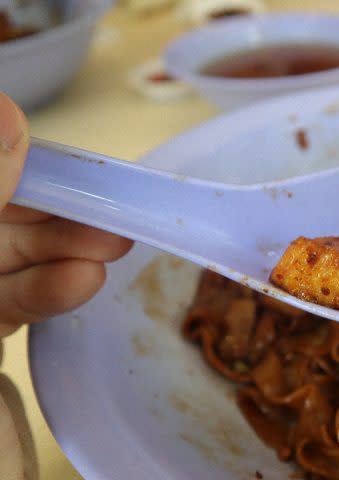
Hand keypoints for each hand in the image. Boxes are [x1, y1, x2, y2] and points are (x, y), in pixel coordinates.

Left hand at [0, 93, 132, 336]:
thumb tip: (9, 111)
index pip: (0, 165)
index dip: (30, 158)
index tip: (77, 159)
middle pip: (13, 208)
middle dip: (64, 205)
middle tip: (116, 206)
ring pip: (20, 252)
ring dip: (71, 246)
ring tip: (116, 244)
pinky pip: (19, 298)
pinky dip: (54, 290)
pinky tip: (86, 278)